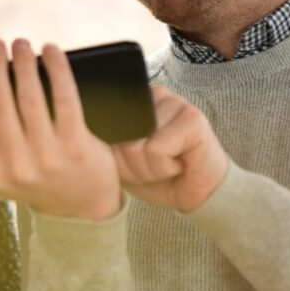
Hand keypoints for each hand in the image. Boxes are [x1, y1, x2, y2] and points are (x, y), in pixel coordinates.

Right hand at [0, 38, 120, 220]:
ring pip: (29, 96)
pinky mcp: (77, 145)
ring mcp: (49, 157)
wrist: (88, 206)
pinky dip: (57, 69)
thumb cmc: (36, 185)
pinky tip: (51, 51)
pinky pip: (64, 98)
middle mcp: (17, 167)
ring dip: (22, 62)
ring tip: (19, 43)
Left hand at [113, 85, 228, 212]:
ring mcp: (176, 102)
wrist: (196, 194)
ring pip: (137, 145)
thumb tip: (92, 132)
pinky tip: (180, 164)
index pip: (106, 124)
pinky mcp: (193, 117)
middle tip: (154, 165)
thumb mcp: (122, 160)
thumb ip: (108, 141)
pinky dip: (164, 168)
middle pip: (121, 136)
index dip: (115, 153)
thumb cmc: (158, 176)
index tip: (135, 161)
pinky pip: (156, 150)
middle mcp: (154, 96)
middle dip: (132, 163)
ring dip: (149, 168)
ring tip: (167, 165)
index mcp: (134, 101)